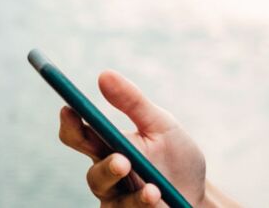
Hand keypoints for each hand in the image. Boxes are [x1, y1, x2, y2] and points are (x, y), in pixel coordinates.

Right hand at [58, 70, 207, 206]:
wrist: (199, 194)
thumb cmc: (176, 156)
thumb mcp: (161, 125)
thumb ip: (133, 103)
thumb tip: (103, 74)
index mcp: (110, 146)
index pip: (80, 136)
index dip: (71, 123)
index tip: (70, 108)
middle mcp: (108, 175)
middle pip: (94, 174)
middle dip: (107, 167)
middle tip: (123, 160)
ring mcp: (117, 201)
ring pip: (113, 200)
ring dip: (132, 194)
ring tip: (152, 189)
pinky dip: (143, 205)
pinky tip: (156, 197)